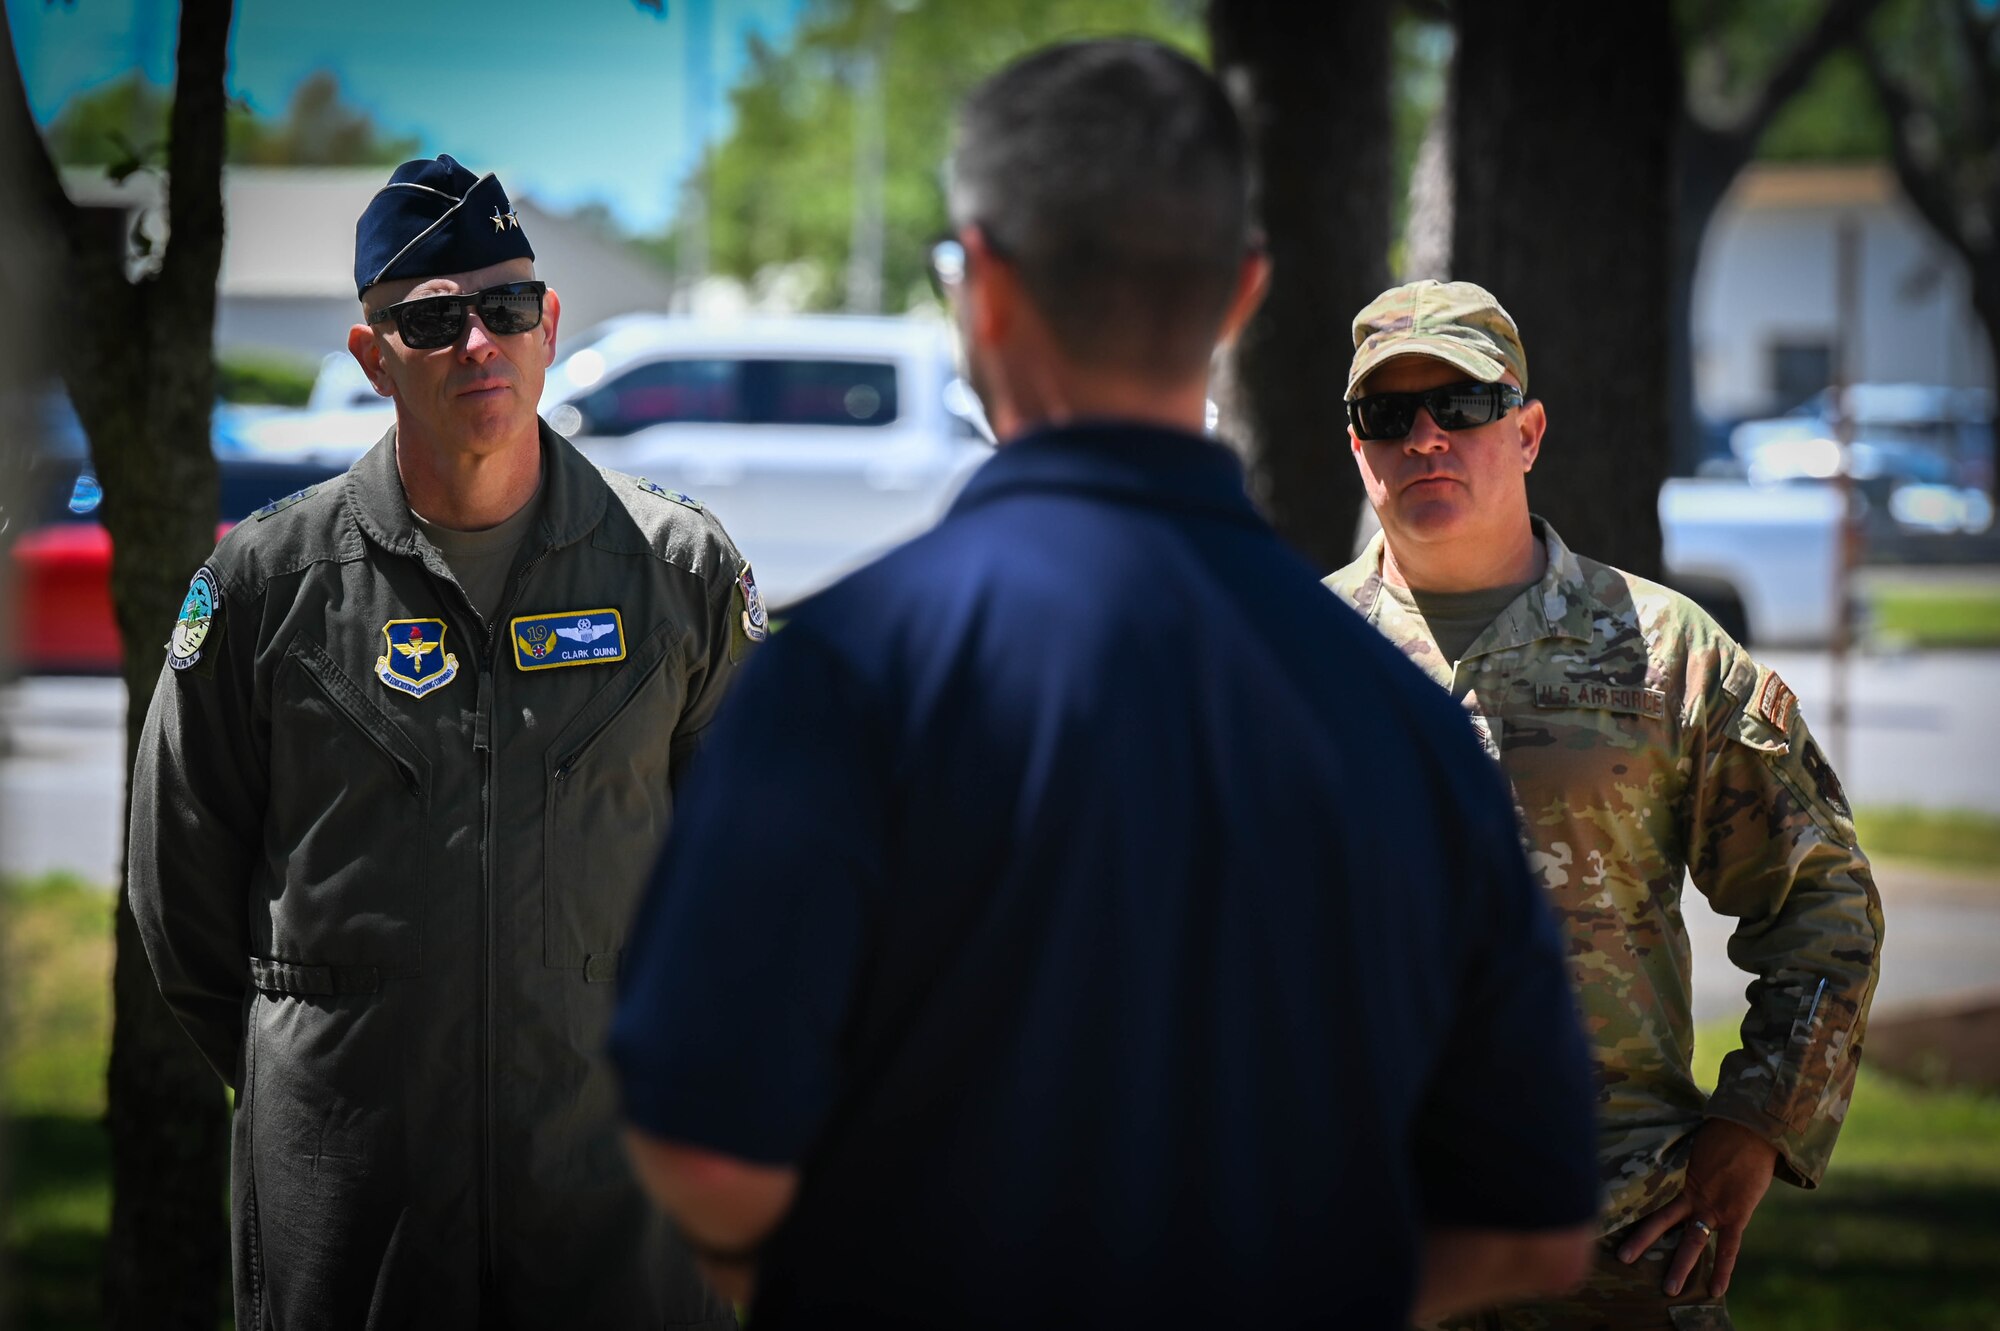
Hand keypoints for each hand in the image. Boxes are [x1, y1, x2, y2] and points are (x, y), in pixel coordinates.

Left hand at [1616, 1118, 1778, 1298]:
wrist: (1751, 1129)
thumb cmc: (1719, 1132)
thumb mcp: (1688, 1144)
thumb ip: (1674, 1159)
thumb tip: (1652, 1151)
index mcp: (1676, 1177)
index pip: (1648, 1197)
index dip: (1631, 1208)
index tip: (1607, 1218)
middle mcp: (1691, 1195)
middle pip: (1661, 1221)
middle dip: (1642, 1240)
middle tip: (1622, 1259)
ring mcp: (1713, 1207)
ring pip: (1692, 1241)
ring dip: (1680, 1266)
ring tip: (1668, 1290)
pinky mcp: (1736, 1214)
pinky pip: (1729, 1248)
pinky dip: (1722, 1269)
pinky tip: (1715, 1290)